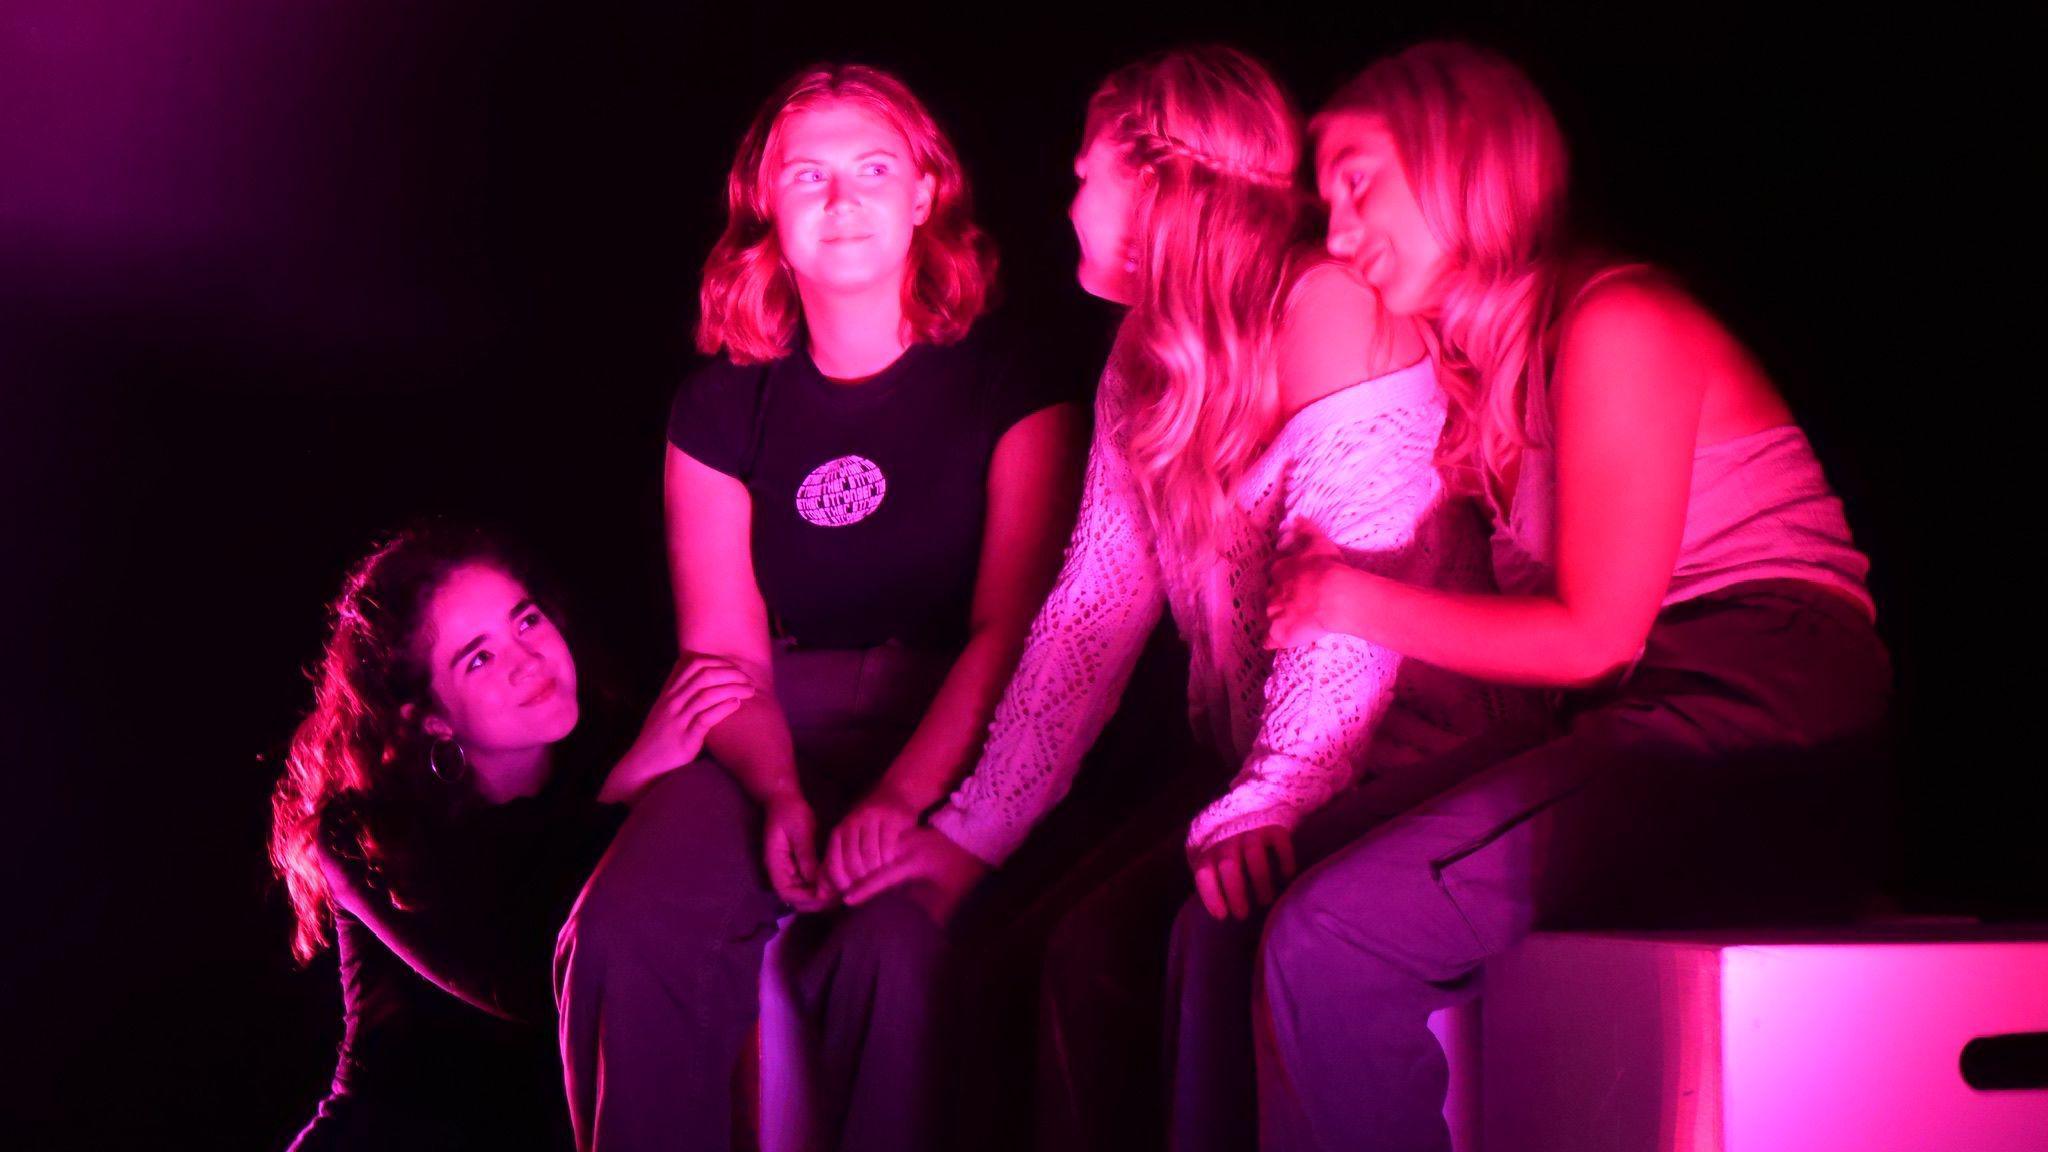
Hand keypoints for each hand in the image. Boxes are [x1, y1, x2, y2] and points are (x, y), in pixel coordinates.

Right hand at [598, 654, 755, 803]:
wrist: (645, 766)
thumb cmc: (660, 738)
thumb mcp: (665, 709)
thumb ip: (679, 692)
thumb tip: (701, 676)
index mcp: (669, 693)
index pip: (694, 664)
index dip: (718, 661)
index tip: (735, 668)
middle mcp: (672, 702)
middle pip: (704, 675)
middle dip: (731, 673)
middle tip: (748, 680)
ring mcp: (678, 720)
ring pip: (707, 694)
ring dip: (733, 689)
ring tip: (750, 691)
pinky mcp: (685, 739)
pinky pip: (706, 718)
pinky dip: (724, 708)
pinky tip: (737, 705)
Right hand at [763, 793, 832, 912]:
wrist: (784, 799)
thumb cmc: (790, 812)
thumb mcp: (800, 831)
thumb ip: (806, 856)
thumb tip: (816, 880)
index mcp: (775, 863)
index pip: (786, 893)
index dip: (806, 898)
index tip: (826, 895)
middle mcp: (780, 871)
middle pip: (795, 898)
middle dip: (815, 901)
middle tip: (838, 896)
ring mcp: (788, 869)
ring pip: (802, 893)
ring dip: (819, 896)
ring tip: (840, 891)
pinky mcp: (797, 866)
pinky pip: (807, 883)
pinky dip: (820, 886)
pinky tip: (836, 882)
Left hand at [824, 783, 923, 893]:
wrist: (894, 795)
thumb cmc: (869, 827)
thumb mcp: (849, 842)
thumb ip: (835, 865)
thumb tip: (821, 894)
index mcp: (839, 832)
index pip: (834, 865)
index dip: (841, 884)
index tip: (849, 893)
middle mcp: (853, 823)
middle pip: (852, 864)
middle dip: (860, 882)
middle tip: (867, 888)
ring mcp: (873, 819)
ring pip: (870, 857)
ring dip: (875, 873)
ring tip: (879, 878)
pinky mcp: (892, 818)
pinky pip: (887, 847)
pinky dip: (888, 860)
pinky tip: (891, 864)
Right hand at [842, 826, 986, 924]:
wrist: (975, 838)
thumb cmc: (964, 870)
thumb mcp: (951, 895)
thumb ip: (930, 914)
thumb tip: (911, 934)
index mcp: (916, 860)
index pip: (884, 876)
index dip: (865, 890)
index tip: (846, 901)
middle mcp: (904, 845)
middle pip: (870, 860)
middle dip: (851, 875)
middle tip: (831, 891)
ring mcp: (901, 838)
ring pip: (871, 851)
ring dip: (855, 865)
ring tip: (835, 881)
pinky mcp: (900, 836)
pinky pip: (877, 848)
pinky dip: (864, 859)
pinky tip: (852, 870)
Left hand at [1190, 824, 1296, 920]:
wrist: (1250, 812)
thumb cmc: (1229, 849)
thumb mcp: (1213, 861)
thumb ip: (1213, 878)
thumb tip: (1219, 910)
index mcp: (1209, 850)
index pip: (1204, 872)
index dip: (1211, 895)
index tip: (1222, 916)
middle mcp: (1228, 839)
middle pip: (1228, 865)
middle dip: (1235, 893)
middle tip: (1243, 914)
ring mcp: (1251, 830)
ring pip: (1253, 854)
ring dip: (1260, 880)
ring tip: (1266, 900)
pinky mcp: (1274, 826)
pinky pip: (1279, 840)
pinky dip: (1284, 858)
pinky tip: (1286, 875)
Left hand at [1265, 522, 1347, 649]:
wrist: (1332, 595)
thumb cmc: (1326, 567)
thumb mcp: (1317, 542)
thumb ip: (1305, 530)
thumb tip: (1296, 516)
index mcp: (1280, 570)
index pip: (1275, 573)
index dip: (1284, 578)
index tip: (1293, 580)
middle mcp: (1273, 592)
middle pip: (1270, 595)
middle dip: (1279, 598)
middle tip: (1295, 601)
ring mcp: (1274, 614)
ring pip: (1269, 616)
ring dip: (1276, 617)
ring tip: (1289, 621)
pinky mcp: (1279, 634)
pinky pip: (1269, 640)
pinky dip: (1270, 641)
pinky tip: (1273, 643)